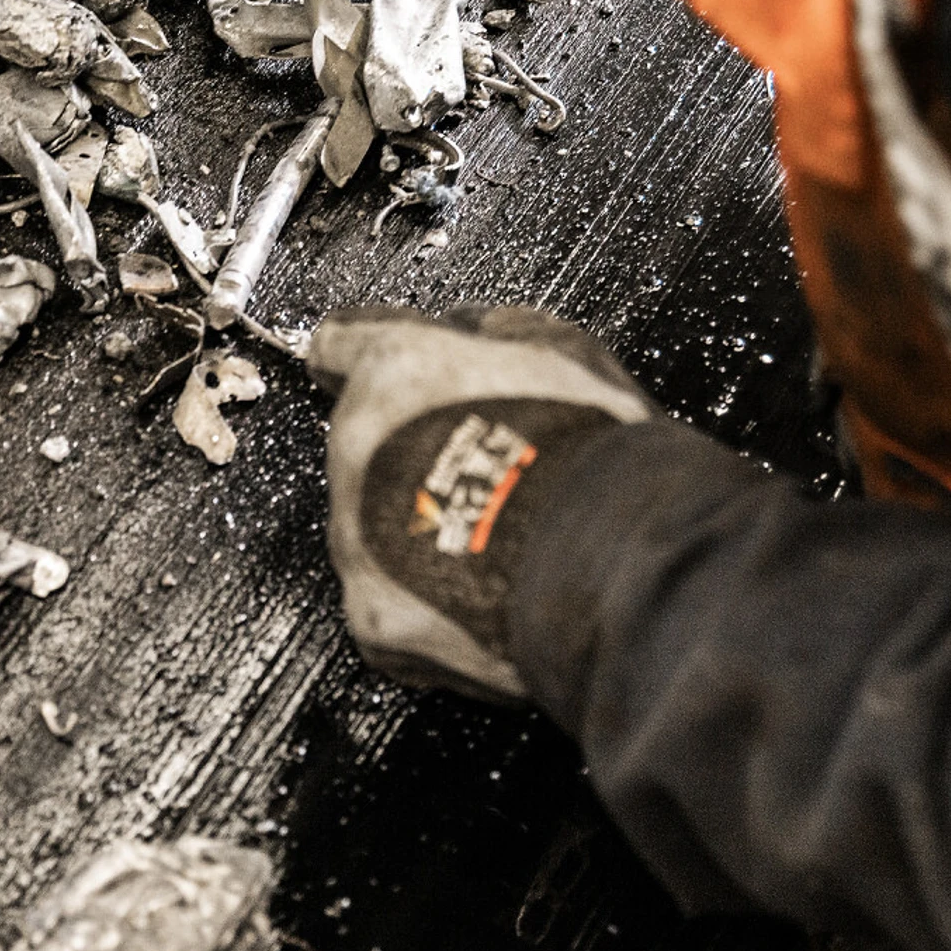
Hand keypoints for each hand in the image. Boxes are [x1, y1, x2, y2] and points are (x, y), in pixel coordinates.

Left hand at [307, 305, 653, 699]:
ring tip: (500, 548)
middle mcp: (357, 451)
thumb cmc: (593, 458)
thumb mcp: (561, 350)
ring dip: (419, 536)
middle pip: (364, 450)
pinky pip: (392, 605)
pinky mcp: (375, 616)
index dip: (358, 358)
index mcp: (397, 372)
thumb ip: (495, 334)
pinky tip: (486, 599)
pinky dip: (430, 606)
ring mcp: (358, 539)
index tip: (359, 369)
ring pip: (373, 531)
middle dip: (411, 462)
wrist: (610, 563)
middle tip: (485, 479)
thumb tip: (476, 333)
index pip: (341, 345)